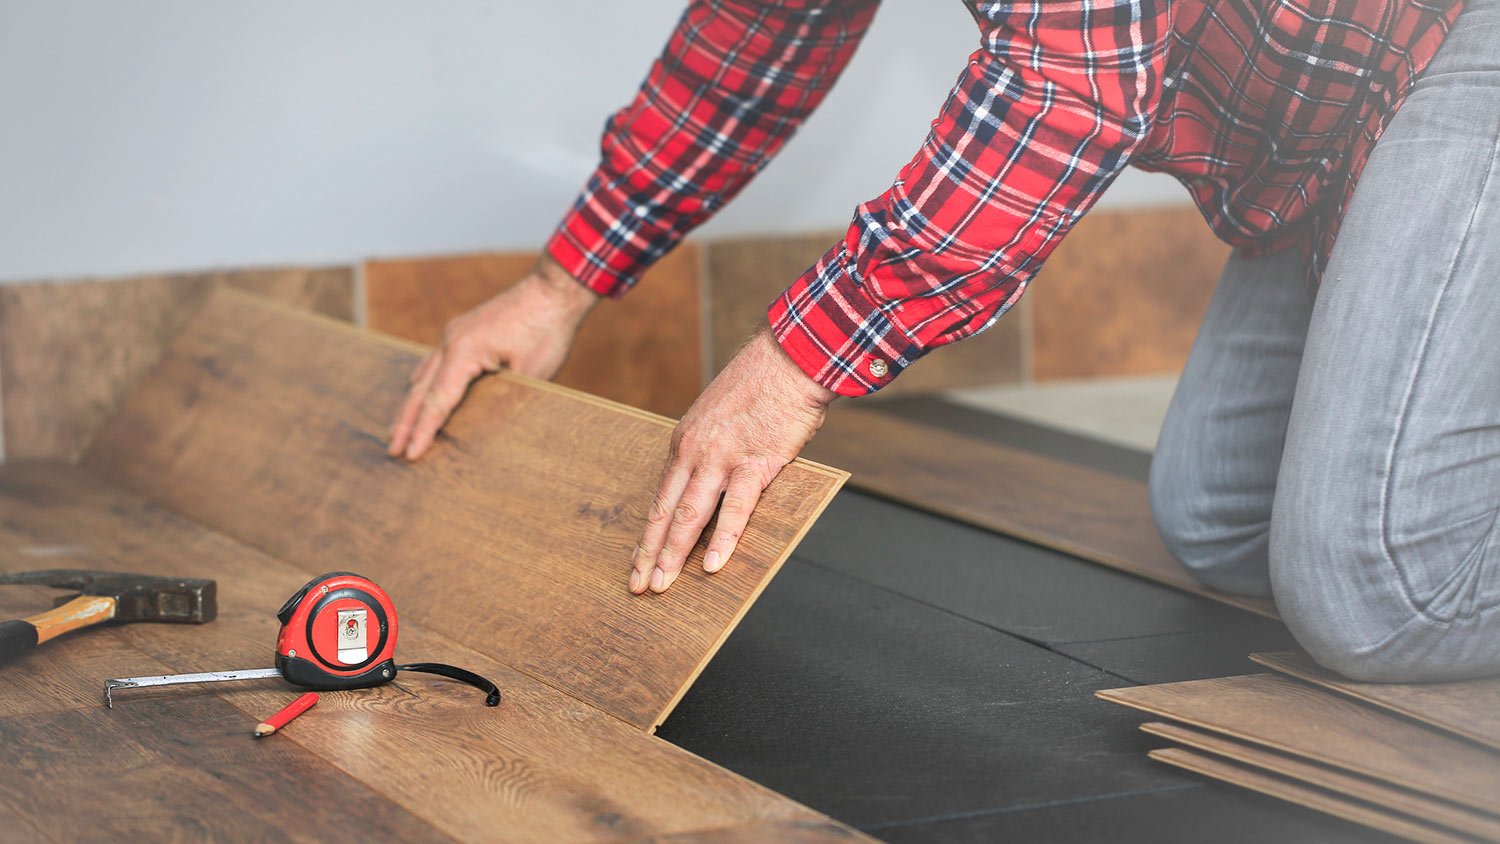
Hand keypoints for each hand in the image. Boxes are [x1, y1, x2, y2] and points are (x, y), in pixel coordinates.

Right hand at [388, 255, 597, 459]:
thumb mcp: (530, 374)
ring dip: (412, 403)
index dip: (423, 431)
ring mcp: (455, 334)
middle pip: (421, 390)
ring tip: (398, 430)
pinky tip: (418, 391)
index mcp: (463, 352)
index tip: (410, 454)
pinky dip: (425, 382)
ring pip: (425, 375)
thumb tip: (486, 422)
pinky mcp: (464, 331)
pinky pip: (436, 361)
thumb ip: (503, 398)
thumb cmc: (546, 331)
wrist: (554, 289)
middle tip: (393, 451)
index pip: (437, 401)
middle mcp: (451, 341)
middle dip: (406, 422)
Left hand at [630, 326, 836, 593]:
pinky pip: (736, 509)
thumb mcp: (719, 416)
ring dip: (674, 554)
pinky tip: (713, 565)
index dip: (648, 533)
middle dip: (650, 553)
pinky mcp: (754, 463)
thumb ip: (711, 448)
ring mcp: (721, 458)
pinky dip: (723, 539)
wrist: (789, 357)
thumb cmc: (761, 385)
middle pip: (665, 512)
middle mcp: (694, 452)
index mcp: (684, 441)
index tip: (637, 560)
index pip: (660, 496)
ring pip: (690, 516)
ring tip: (662, 585)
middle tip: (638, 586)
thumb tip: (711, 480)